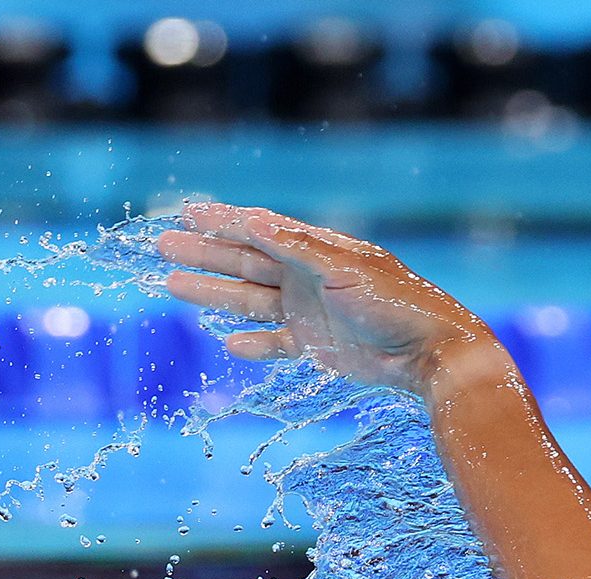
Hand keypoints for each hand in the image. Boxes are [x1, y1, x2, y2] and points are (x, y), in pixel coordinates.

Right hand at [157, 203, 490, 395]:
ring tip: (172, 285)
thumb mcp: (344, 272)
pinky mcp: (317, 345)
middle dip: (205, 255)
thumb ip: (297, 249)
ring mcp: (310, 311)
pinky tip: (229, 343)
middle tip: (161, 247)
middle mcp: (309, 276)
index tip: (186, 213)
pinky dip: (254, 343)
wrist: (430, 354)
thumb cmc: (395, 304)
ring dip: (214, 294)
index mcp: (318, 250)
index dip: (223, 221)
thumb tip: (254, 219)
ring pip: (251, 300)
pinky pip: (276, 342)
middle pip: (246, 262)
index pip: (261, 230)